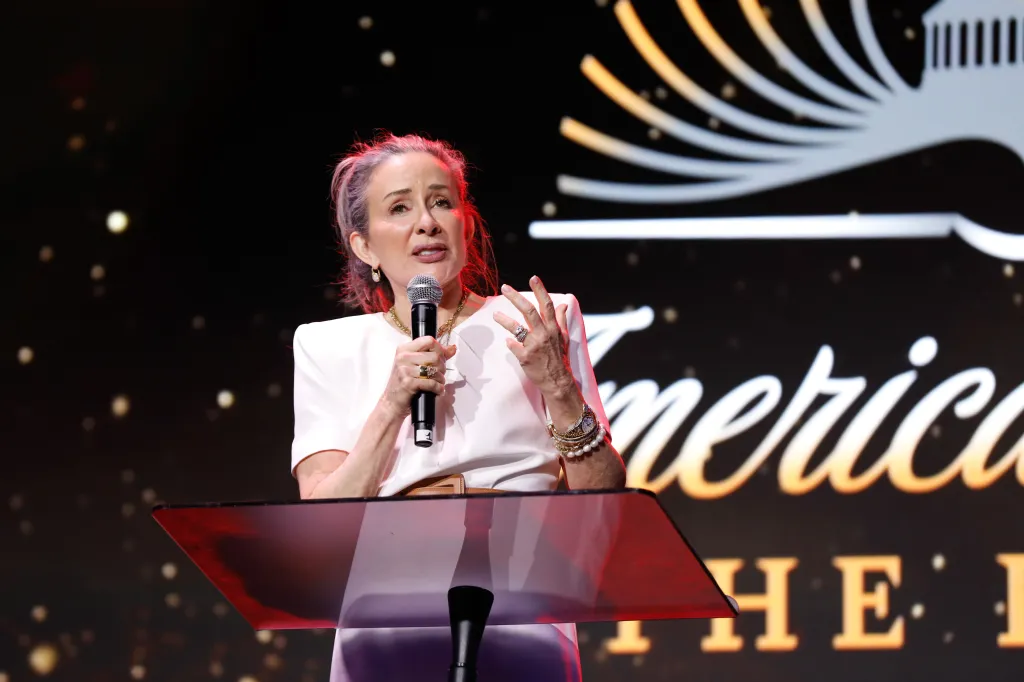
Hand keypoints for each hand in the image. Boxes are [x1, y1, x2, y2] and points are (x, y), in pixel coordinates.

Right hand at [379, 336, 455, 418]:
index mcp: (404, 349)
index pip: (429, 341)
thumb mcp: (415, 364)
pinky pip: (431, 383)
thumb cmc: (404, 382)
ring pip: (435, 370)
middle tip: (439, 374)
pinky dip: (438, 388)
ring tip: (438, 383)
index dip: (440, 349)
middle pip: (435, 356)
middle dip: (442, 367)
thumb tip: (452, 348)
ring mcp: (404, 370)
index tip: (442, 358)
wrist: (391, 402)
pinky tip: (438, 390)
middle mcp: (403, 357)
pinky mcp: (408, 383)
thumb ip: (433, 354)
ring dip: (441, 379)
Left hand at [493, 276, 576, 398]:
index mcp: (553, 328)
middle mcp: (544, 334)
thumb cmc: (559, 359)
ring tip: (495, 314)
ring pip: (517, 328)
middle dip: (516, 298)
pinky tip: (507, 341)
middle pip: (528, 311)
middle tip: (504, 288)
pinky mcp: (525, 357)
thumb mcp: (564, 338)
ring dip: (504, 320)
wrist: (557, 382)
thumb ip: (561, 320)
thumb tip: (563, 304)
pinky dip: (509, 342)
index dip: (540, 290)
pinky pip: (513, 346)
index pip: (547, 305)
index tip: (533, 278)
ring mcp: (534, 346)